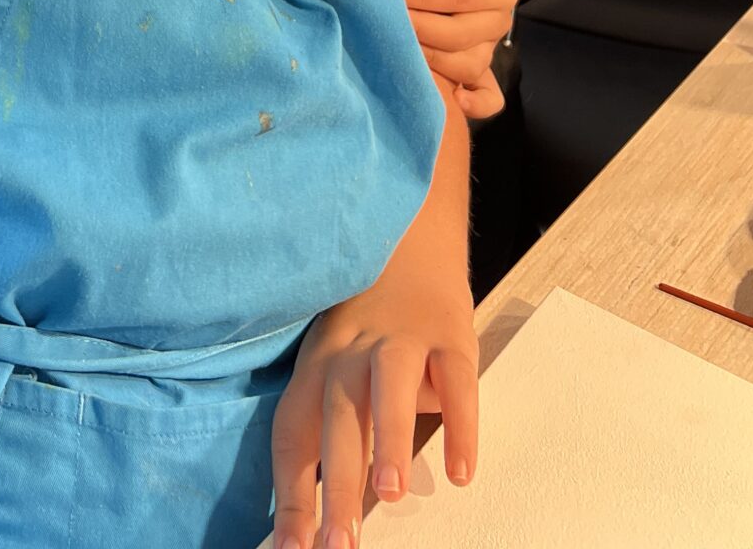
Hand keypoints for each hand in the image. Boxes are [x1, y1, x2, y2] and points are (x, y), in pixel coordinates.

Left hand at [269, 269, 477, 548]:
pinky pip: (455, 379)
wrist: (405, 234)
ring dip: (387, 440)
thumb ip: (324, 426)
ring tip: (388, 495)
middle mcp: (351, 350)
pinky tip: (461, 470)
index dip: (290, 492)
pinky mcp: (448, 330)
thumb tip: (307, 514)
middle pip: (337, 419)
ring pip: (387, 387)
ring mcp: (401, 337)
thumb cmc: (365, 320)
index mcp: (316, 366)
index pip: (293, 433)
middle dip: (335, 485)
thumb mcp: (332, 361)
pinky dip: (460, 423)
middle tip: (338, 545)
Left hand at [404, 0, 515, 118]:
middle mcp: (499, 19)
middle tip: (386, 17)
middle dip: (420, 27)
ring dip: (431, 59)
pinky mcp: (479, 68)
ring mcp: (489, 47)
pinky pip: (488, 96)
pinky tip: (454, 102)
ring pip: (467, 66)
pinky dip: (476, 104)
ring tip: (398, 44)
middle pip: (462, 36)